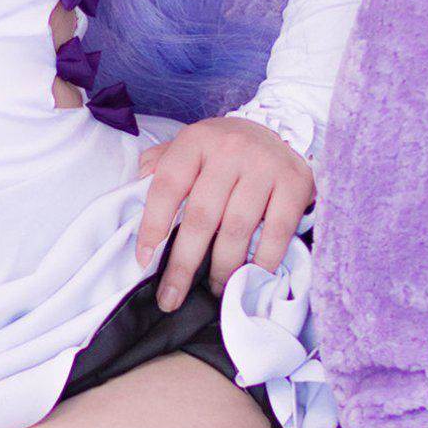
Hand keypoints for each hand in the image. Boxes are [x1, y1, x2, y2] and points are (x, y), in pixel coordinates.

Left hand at [131, 114, 313, 311]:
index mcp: (196, 141)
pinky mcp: (295, 184)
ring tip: (214, 290)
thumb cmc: (224, 149)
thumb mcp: (190, 146)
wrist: (281, 130)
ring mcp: (264, 166)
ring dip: (223, 268)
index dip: (152, 226)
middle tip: (172, 298)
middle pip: (201, 216)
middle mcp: (230, 149)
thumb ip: (160, 164)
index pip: (167, 186)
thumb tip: (133, 193)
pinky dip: (263, 260)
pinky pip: (276, 232)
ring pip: (237, 228)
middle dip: (184, 264)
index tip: (145, 261)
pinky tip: (251, 276)